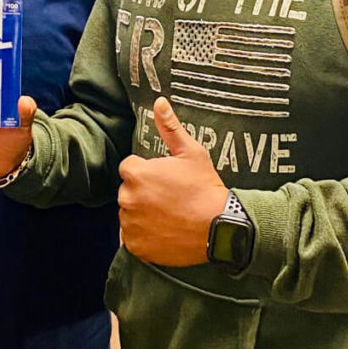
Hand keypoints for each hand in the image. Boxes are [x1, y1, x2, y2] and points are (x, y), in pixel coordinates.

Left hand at [117, 97, 227, 265]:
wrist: (219, 227)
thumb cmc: (205, 188)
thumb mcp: (191, 153)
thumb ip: (170, 128)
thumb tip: (159, 102)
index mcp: (137, 173)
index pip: (129, 168)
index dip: (147, 172)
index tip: (165, 179)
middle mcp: (128, 199)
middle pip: (127, 190)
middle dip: (142, 192)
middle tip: (169, 198)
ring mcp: (131, 225)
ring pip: (129, 214)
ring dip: (141, 213)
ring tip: (168, 215)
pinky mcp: (136, 246)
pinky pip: (131, 238)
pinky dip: (143, 235)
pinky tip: (164, 230)